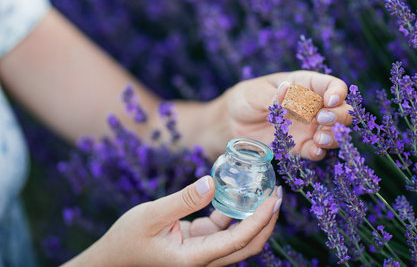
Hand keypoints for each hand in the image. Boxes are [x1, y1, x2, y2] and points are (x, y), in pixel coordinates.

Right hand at [64, 176, 281, 266]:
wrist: (114, 255)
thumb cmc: (128, 238)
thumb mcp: (151, 214)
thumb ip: (183, 200)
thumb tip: (211, 183)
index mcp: (194, 258)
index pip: (238, 242)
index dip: (260, 221)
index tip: (274, 199)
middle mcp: (204, 257)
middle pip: (247, 245)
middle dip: (267, 221)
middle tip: (277, 194)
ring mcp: (202, 249)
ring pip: (238, 237)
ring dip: (254, 216)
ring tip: (265, 191)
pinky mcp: (198, 239)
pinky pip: (223, 227)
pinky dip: (234, 211)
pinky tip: (240, 193)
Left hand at [224, 71, 351, 160]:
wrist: (233, 121)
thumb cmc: (246, 98)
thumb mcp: (256, 94)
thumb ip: (274, 96)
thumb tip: (289, 94)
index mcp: (305, 86)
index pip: (332, 86)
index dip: (337, 92)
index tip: (329, 101)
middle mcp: (313, 107)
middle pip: (341, 111)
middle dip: (338, 116)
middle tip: (322, 119)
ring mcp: (309, 128)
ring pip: (334, 133)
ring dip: (333, 136)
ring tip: (319, 138)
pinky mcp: (301, 146)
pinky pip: (317, 151)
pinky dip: (319, 152)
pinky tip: (313, 150)